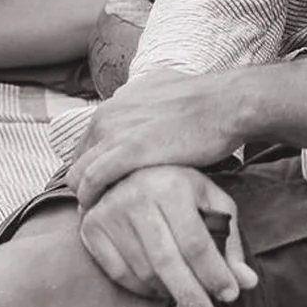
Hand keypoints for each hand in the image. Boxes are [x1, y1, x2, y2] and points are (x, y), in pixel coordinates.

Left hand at [67, 67, 244, 208]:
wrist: (227, 103)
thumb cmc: (209, 101)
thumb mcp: (169, 88)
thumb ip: (151, 99)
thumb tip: (151, 107)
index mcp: (120, 100)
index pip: (90, 140)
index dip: (96, 165)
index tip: (105, 185)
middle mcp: (109, 112)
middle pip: (80, 158)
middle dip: (86, 183)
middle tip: (100, 206)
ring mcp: (115, 131)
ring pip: (80, 173)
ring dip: (86, 197)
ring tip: (99, 217)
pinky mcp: (126, 151)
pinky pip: (92, 182)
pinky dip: (92, 201)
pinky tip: (102, 215)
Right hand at [79, 165, 256, 306]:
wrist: (129, 168)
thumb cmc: (179, 186)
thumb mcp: (210, 201)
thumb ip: (230, 240)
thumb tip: (247, 282)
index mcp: (172, 186)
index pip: (195, 242)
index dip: (213, 272)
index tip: (230, 296)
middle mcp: (137, 197)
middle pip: (167, 261)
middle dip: (190, 295)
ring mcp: (110, 213)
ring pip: (143, 271)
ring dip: (168, 291)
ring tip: (186, 294)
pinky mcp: (92, 229)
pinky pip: (120, 274)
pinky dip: (142, 288)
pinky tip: (159, 287)